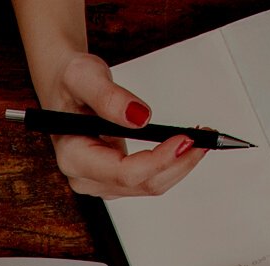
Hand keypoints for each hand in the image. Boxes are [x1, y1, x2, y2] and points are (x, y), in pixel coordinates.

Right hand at [31, 52, 204, 197]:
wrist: (65, 86)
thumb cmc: (70, 81)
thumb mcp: (83, 76)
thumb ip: (108, 96)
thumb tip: (140, 117)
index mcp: (73, 158)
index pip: (124, 172)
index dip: (158, 159)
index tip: (185, 139)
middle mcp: (86, 178)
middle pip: (143, 184)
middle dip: (178, 163)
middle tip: (204, 137)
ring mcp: (101, 182)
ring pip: (151, 186)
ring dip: (179, 165)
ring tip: (201, 139)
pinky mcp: (115, 179)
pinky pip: (150, 180)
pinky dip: (172, 164)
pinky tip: (184, 146)